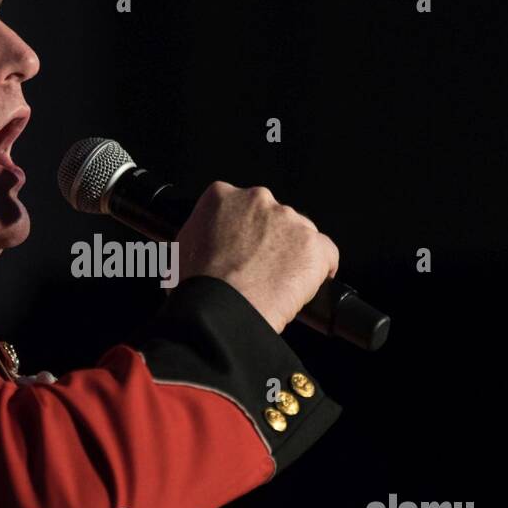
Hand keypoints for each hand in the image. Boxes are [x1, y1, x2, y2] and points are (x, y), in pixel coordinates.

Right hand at [175, 181, 339, 333]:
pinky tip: (305, 285)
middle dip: (268, 240)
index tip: (241, 249)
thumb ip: (198, 237)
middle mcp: (257, 200)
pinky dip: (319, 269)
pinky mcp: (313, 245)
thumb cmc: (197, 286)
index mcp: (220, 196)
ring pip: (299, 234)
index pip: (239, 207)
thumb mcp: (180, 251)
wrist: (219, 310)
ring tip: (275, 284)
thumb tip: (199, 248)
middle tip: (256, 269)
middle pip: (272, 217)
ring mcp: (289, 221)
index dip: (241, 232)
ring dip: (291, 255)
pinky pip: (326, 253)